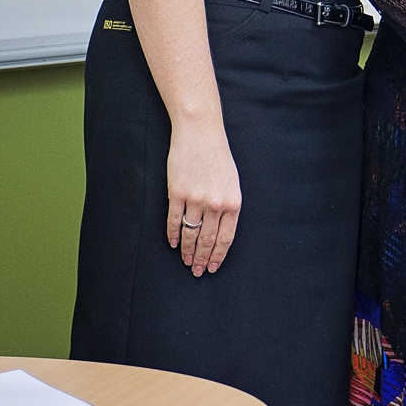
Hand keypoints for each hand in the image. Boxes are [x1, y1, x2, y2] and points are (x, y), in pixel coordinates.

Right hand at [164, 119, 240, 276]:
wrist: (200, 134)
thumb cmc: (218, 157)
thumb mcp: (232, 182)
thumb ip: (227, 205)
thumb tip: (220, 229)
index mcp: (233, 202)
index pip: (225, 238)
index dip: (218, 255)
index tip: (213, 267)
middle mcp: (216, 204)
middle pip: (208, 240)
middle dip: (202, 258)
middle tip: (197, 271)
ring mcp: (195, 199)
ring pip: (190, 234)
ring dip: (187, 251)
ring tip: (186, 261)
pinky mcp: (176, 193)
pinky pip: (173, 221)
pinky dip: (172, 235)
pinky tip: (173, 244)